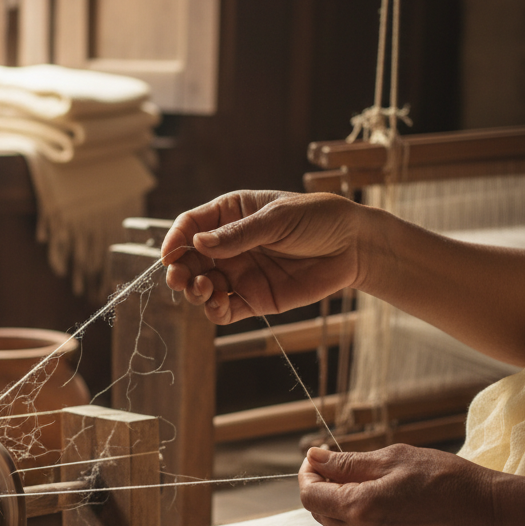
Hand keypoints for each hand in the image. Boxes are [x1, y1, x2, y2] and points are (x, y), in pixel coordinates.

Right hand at [160, 191, 364, 322]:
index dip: (175, 239)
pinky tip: (218, 304)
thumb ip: (238, 235)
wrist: (355, 247)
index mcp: (230, 214)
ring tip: (205, 289)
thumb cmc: (318, 219)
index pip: (190, 226)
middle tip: (180, 279)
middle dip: (180, 271)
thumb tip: (197, 243)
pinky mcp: (254, 299)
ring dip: (195, 291)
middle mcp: (228, 246)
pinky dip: (215, 311)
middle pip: (190, 260)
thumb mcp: (277, 219)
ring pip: (202, 287)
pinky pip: (225, 310)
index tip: (169, 254)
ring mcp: (239, 273)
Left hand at [298, 444, 496, 525]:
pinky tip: (379, 509)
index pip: (309, 496)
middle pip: (320, 514)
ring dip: (337, 510)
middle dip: (321, 490)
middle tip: (336, 469)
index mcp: (359, 508)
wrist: (486, 512)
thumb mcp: (391, 459)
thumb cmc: (442, 478)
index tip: (315, 460)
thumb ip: (347, 463)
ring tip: (359, 488)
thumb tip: (314, 458)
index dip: (307, 475)